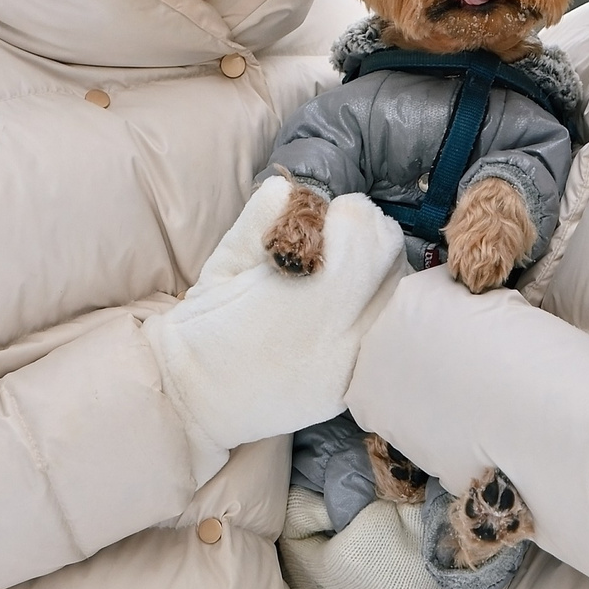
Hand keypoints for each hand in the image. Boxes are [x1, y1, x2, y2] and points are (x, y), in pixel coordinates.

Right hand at [149, 177, 408, 449]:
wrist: (192, 398)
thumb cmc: (204, 326)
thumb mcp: (224, 263)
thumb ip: (259, 221)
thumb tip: (286, 189)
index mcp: (306, 295)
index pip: (364, 231)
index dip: (346, 214)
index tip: (324, 219)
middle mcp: (338, 334)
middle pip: (390, 257)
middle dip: (367, 237)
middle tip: (335, 243)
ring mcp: (349, 366)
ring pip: (396, 293)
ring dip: (375, 273)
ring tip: (339, 277)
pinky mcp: (351, 388)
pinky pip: (382, 332)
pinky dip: (371, 311)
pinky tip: (342, 312)